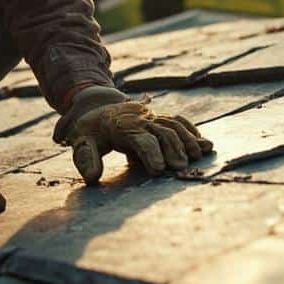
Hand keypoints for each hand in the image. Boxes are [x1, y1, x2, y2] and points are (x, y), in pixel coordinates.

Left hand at [54, 86, 212, 183]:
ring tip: (198, 156)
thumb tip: (92, 178)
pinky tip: (202, 143)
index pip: (141, 139)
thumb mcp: (81, 141)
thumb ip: (86, 158)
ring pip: (173, 125)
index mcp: (121, 125)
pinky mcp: (158, 116)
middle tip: (181, 168)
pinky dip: (190, 130)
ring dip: (187, 140)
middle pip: (162, 132)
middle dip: (173, 150)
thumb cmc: (90, 130)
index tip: (159, 170)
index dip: (151, 154)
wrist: (96, 106)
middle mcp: (140, 118)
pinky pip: (177, 120)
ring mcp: (151, 116)